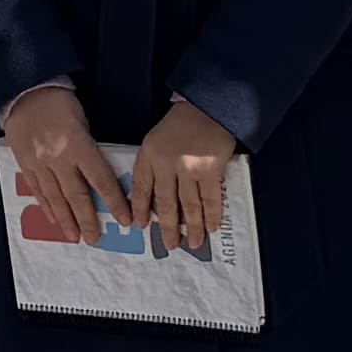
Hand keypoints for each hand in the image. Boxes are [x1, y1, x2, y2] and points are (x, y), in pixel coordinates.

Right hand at [0, 82, 130, 245]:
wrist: (25, 91)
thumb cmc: (59, 102)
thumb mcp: (82, 121)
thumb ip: (90, 149)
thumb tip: (100, 176)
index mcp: (78, 146)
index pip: (101, 181)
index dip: (114, 202)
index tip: (124, 219)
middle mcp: (59, 159)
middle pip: (77, 196)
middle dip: (88, 220)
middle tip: (95, 239)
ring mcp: (40, 164)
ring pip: (56, 198)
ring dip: (66, 220)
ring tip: (74, 236)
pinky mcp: (25, 165)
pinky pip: (38, 191)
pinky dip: (47, 207)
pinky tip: (54, 219)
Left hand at [135, 100, 241, 254]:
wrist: (208, 106)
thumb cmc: (180, 123)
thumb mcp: (155, 140)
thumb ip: (152, 165)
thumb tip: (152, 200)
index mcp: (149, 155)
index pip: (142, 189)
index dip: (141, 210)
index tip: (140, 227)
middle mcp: (167, 164)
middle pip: (166, 203)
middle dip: (168, 227)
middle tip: (170, 245)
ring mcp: (190, 168)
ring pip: (189, 206)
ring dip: (192, 228)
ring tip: (193, 243)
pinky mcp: (211, 170)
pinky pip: (210, 200)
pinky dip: (211, 216)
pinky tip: (211, 228)